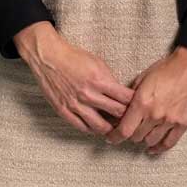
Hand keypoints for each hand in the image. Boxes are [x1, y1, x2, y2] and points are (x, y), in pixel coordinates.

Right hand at [14, 22, 134, 134]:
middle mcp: (88, 94)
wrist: (48, 57)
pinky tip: (97, 127)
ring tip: (115, 128)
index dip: (134, 104)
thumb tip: (121, 94)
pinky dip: (92, 129)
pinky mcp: (64, 111)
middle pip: (116, 114)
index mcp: (99, 80)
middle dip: (126, 118)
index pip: (125, 99)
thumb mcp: (97, 63)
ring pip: (100, 126)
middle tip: (131, 120)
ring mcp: (75, 104)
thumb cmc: (73, 57)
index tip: (138, 107)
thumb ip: (109, 80)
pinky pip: (82, 127)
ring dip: (110, 129)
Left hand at [106, 46, 186, 153]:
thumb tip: (123, 109)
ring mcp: (169, 120)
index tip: (111, 138)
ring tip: (144, 133)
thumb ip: (132, 95)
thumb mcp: (143, 78)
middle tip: (131, 129)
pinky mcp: (183, 123)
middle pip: (136, 137)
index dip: (114, 137)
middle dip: (131, 134)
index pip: (124, 130)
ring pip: (151, 141)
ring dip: (145, 139)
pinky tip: (154, 148)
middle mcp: (154, 114)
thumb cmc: (167, 68)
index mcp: (142, 102)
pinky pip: (169, 143)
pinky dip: (160, 148)